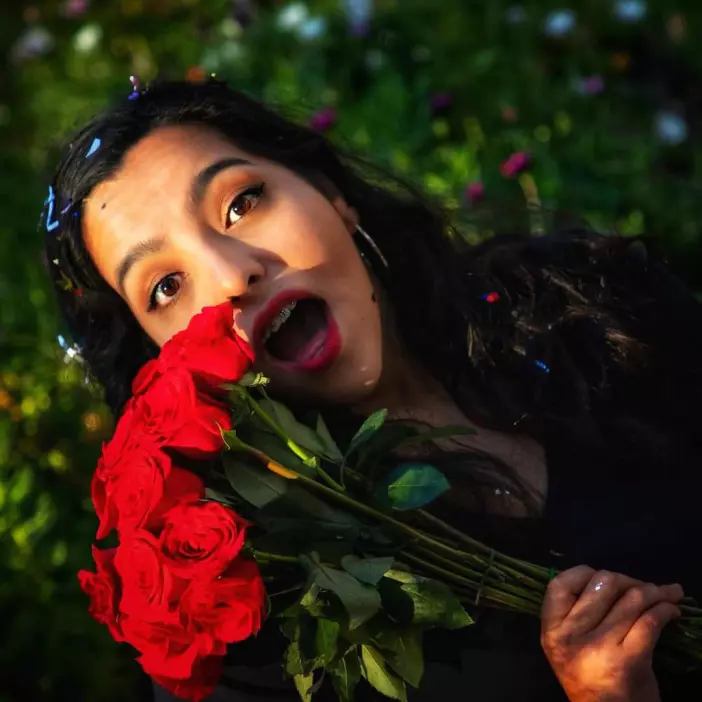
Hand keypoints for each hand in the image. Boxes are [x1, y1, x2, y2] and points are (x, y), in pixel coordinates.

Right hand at [540, 566, 682, 701]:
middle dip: (629, 581)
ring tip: (667, 595)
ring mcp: (598, 648)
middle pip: (603, 585)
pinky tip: (672, 611)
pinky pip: (650, 621)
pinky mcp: (628, 661)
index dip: (584, 573)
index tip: (605, 578)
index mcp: (551, 632)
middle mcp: (570, 637)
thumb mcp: (569, 647)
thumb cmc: (592, 681)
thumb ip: (577, 614)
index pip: (560, 584)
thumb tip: (613, 579)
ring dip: (655, 592)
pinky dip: (666, 610)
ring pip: (631, 600)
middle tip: (644, 589)